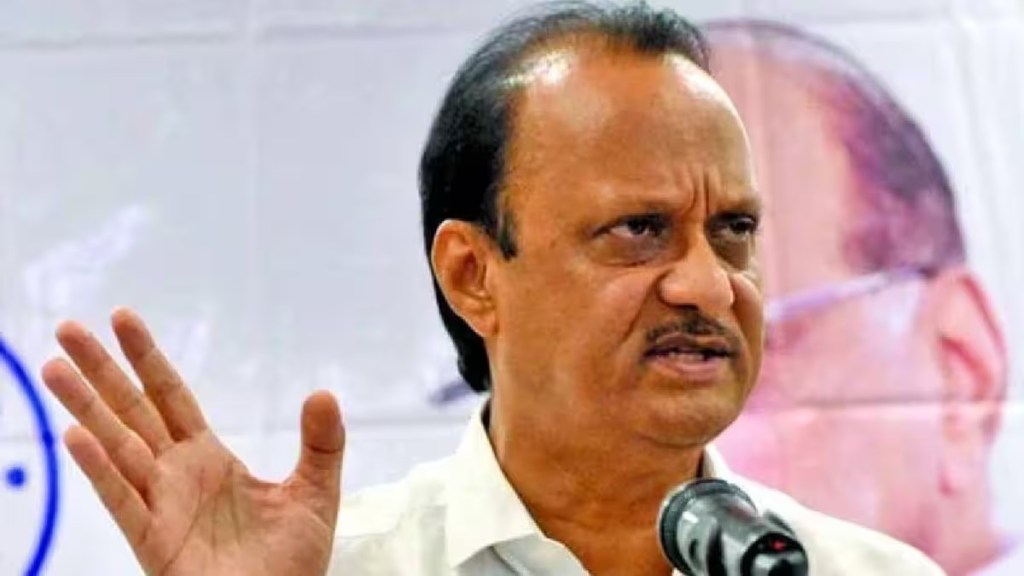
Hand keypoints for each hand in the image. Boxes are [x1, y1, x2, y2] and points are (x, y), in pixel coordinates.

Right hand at [42, 308, 344, 575]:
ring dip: (85, 409)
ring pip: (117, 447)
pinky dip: (99, 469)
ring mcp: (162, 507)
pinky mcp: (156, 542)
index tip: (122, 317)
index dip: (146, 359)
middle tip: (66, 329)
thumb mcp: (315, 492)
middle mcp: (177, 476)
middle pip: (132, 412)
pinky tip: (75, 436)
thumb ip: (321, 444)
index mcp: (208, 458)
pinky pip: (123, 500)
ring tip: (53, 369)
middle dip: (101, 371)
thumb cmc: (293, 563)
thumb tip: (323, 392)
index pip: (170, 397)